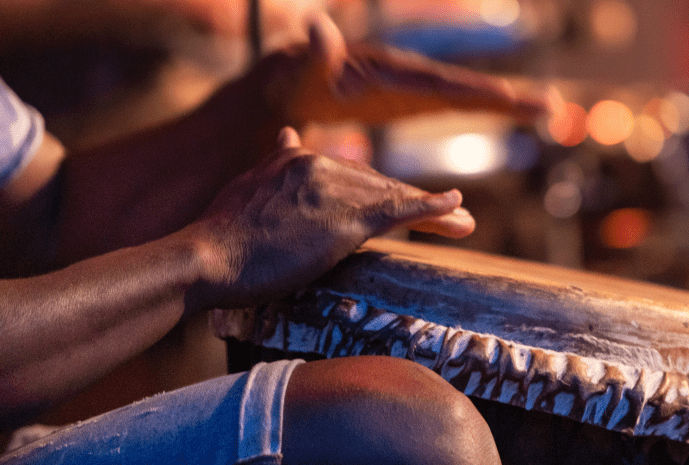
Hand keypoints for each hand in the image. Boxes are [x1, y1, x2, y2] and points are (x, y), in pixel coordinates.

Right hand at [188, 127, 473, 309]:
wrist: (206, 258)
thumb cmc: (221, 237)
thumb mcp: (247, 188)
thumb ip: (275, 165)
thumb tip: (290, 136)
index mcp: (295, 158)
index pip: (350, 174)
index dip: (380, 188)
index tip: (401, 197)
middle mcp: (318, 165)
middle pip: (378, 183)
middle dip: (413, 199)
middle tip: (452, 212)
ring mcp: (334, 190)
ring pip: (394, 196)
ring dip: (433, 210)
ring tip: (463, 221)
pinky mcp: (346, 219)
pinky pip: (400, 210)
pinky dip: (433, 208)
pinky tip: (457, 207)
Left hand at [263, 14, 548, 125]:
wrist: (287, 83)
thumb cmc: (293, 81)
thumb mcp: (300, 73)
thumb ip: (314, 56)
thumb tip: (318, 27)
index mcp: (389, 72)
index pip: (440, 86)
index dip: (475, 94)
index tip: (510, 100)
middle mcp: (407, 74)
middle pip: (464, 88)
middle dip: (507, 98)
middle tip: (551, 106)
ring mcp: (410, 86)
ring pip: (464, 94)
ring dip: (504, 102)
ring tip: (545, 108)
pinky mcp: (408, 98)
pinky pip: (451, 102)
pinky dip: (481, 105)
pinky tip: (508, 108)